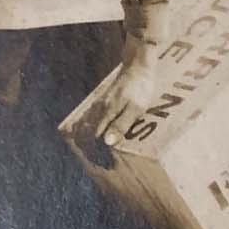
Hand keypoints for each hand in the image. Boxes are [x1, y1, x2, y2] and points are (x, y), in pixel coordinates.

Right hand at [67, 35, 162, 169]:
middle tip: (96, 162)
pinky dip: (89, 128)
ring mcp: (100, 103)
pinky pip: (91, 117)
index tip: (101, 164)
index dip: (97, 152)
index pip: (95, 138)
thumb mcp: (136, 107)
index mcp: (106, 113)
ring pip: (87, 125)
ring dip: (87, 139)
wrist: (139, 64)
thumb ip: (121, 124)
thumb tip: (107, 142)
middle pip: (88, 133)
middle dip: (90, 149)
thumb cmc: (141, 87)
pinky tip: (91, 133)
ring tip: (92, 152)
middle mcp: (99, 109)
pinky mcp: (104, 100)